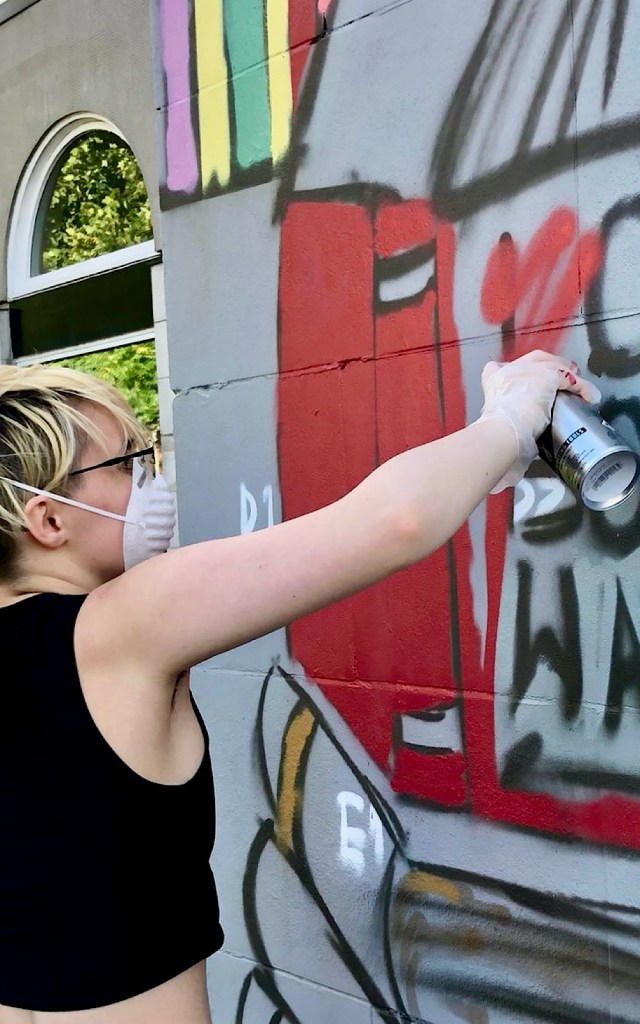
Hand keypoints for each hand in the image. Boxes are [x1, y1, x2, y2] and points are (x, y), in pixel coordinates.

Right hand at [479, 350, 601, 491]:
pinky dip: (582, 387)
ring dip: (567, 375)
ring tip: (578, 385)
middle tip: (558, 378)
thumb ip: (504, 438)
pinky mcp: (548, 376)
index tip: (522, 384)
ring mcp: (529, 370)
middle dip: (546, 367)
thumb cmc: (495, 437)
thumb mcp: (495, 432)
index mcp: (492, 382)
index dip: (514, 375)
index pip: (498, 369)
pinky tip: (589, 396)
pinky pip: (570, 379)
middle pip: (532, 361)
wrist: (503, 431)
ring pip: (553, 365)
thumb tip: (507, 475)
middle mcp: (509, 370)